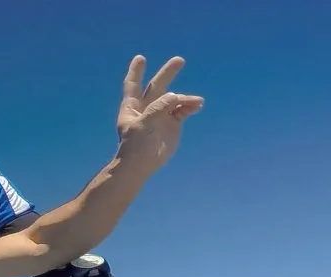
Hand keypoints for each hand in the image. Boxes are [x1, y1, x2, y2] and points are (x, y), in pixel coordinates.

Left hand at [114, 55, 204, 170]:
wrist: (142, 164)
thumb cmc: (135, 145)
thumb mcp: (143, 125)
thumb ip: (157, 109)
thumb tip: (174, 95)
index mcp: (132, 106)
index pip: (133, 84)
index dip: (136, 71)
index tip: (140, 58)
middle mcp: (147, 107)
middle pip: (157, 85)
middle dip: (168, 73)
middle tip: (179, 60)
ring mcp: (161, 114)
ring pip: (174, 99)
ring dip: (186, 98)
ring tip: (196, 101)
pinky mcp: (172, 123)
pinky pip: (183, 110)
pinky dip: (190, 106)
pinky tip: (197, 105)